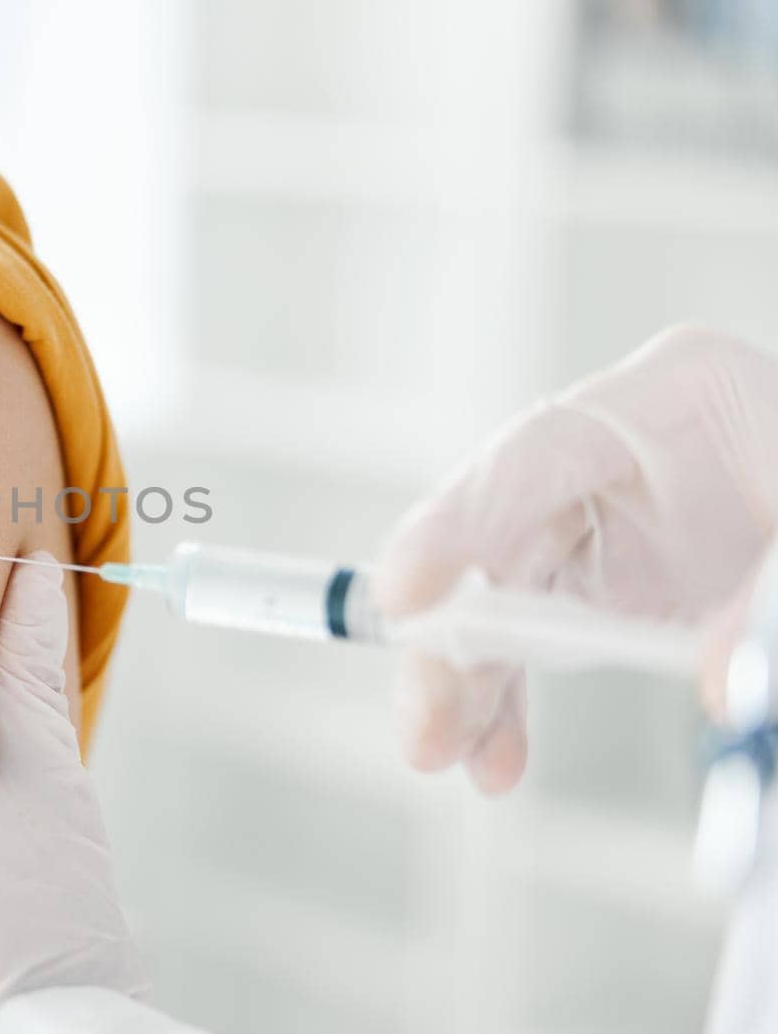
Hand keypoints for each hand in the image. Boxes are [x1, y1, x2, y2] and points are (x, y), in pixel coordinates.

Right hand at [375, 326, 777, 792]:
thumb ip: (769, 598)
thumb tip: (721, 684)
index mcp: (678, 396)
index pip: (535, 453)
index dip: (457, 524)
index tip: (404, 593)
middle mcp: (620, 456)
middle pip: (500, 539)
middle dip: (453, 635)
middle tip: (426, 719)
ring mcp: (612, 520)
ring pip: (503, 600)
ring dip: (470, 681)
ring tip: (446, 750)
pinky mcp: (618, 580)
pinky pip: (543, 640)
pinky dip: (517, 698)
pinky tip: (498, 750)